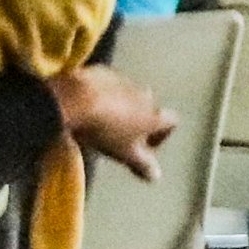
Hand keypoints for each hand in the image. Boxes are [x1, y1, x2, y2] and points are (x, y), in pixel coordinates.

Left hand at [49, 63, 178, 180]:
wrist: (76, 99)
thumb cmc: (105, 130)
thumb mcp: (124, 153)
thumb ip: (142, 165)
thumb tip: (156, 177)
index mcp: (155, 115)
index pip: (172, 122)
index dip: (162, 135)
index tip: (147, 146)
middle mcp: (146, 94)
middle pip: (149, 108)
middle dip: (139, 121)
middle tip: (121, 136)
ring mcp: (125, 81)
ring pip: (129, 95)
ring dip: (121, 107)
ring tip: (101, 122)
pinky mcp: (102, 72)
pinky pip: (107, 85)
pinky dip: (102, 94)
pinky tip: (87, 106)